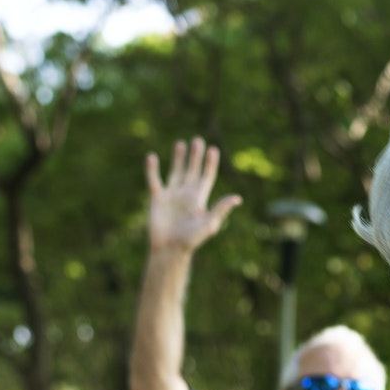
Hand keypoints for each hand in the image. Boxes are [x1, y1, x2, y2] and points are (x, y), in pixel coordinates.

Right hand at [147, 139, 241, 253]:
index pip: (206, 177)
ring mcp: (171, 195)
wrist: (170, 249)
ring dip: (178, 158)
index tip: (213, 149)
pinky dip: (152, 169)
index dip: (210, 164)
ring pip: (176, 172)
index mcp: (199, 199)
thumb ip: (221, 209)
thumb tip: (237, 198)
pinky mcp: (157, 198)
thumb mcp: (209, 224)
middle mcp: (186, 194)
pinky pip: (154, 180)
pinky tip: (152, 156)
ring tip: (181, 143)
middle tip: (198, 140)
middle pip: (192, 170)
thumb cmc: (191, 240)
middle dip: (195, 156)